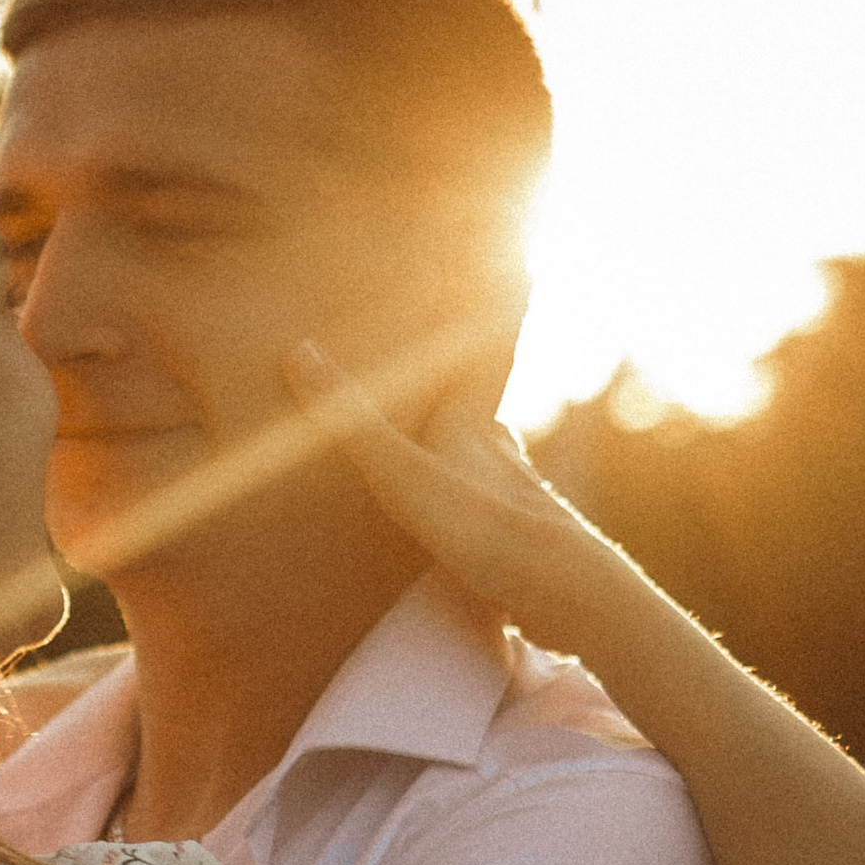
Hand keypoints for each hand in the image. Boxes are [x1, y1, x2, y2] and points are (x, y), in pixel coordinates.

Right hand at [282, 343, 630, 644]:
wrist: (565, 592)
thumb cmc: (484, 527)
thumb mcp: (402, 473)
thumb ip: (354, 422)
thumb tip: (299, 352)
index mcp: (469, 429)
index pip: (483, 359)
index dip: (497, 317)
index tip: (519, 272)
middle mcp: (500, 456)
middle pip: (487, 412)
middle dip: (476, 390)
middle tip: (470, 368)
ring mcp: (520, 502)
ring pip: (499, 463)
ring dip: (484, 451)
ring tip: (472, 447)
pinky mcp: (529, 550)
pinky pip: (503, 518)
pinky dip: (491, 510)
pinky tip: (487, 529)